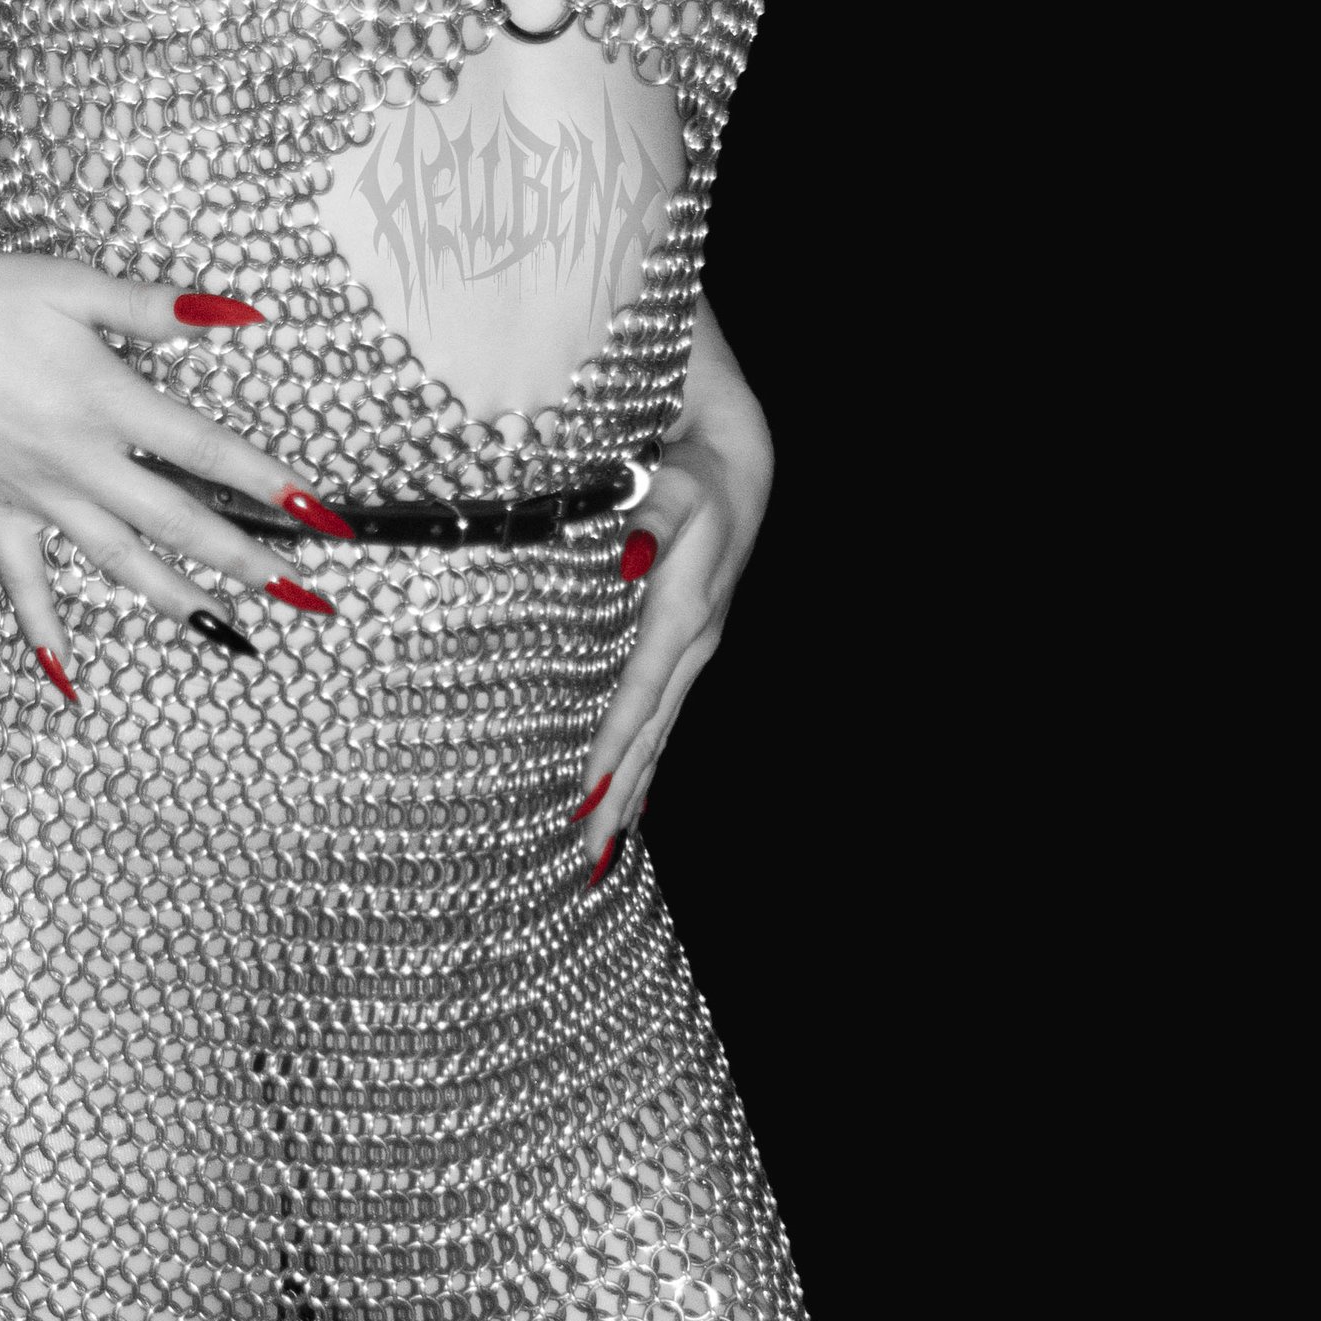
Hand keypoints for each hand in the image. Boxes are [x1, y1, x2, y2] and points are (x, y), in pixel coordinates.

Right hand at [0, 252, 343, 690]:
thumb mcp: (72, 284)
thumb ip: (154, 308)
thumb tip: (236, 314)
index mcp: (106, 402)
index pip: (207, 451)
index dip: (268, 482)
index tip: (320, 515)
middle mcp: (80, 462)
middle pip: (179, 522)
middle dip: (246, 560)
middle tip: (303, 594)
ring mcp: (38, 496)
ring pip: (120, 561)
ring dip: (178, 600)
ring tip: (231, 634)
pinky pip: (24, 585)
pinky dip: (46, 632)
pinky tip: (68, 680)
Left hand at [573, 408, 773, 874]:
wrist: (734, 461)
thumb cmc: (693, 471)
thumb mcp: (674, 486)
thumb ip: (651, 522)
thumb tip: (635, 562)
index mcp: (683, 618)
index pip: (637, 699)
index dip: (612, 752)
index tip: (586, 802)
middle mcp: (692, 645)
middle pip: (650, 737)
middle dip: (619, 798)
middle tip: (588, 859)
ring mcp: (693, 651)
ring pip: (658, 735)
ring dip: (632, 791)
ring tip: (605, 848)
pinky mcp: (686, 646)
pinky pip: (661, 717)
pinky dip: (643, 760)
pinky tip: (631, 792)